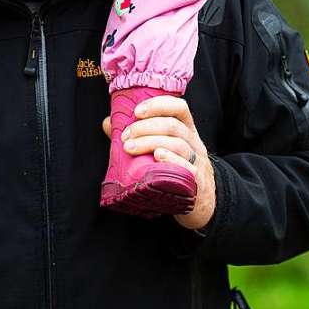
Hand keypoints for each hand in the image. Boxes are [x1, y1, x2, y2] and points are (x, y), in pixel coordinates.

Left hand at [102, 96, 215, 230]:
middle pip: (173, 126)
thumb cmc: (174, 171)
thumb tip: (108, 123)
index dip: (158, 105)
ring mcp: (198, 162)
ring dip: (150, 142)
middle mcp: (194, 143)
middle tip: (125, 137)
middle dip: (145, 128)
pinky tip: (157, 158)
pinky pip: (188, 167)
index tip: (137, 112)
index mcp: (186, 131)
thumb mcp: (161, 150)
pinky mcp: (197, 182)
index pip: (179, 107)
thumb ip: (135, 136)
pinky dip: (172, 159)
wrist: (200, 203)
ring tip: (130, 148)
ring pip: (178, 144)